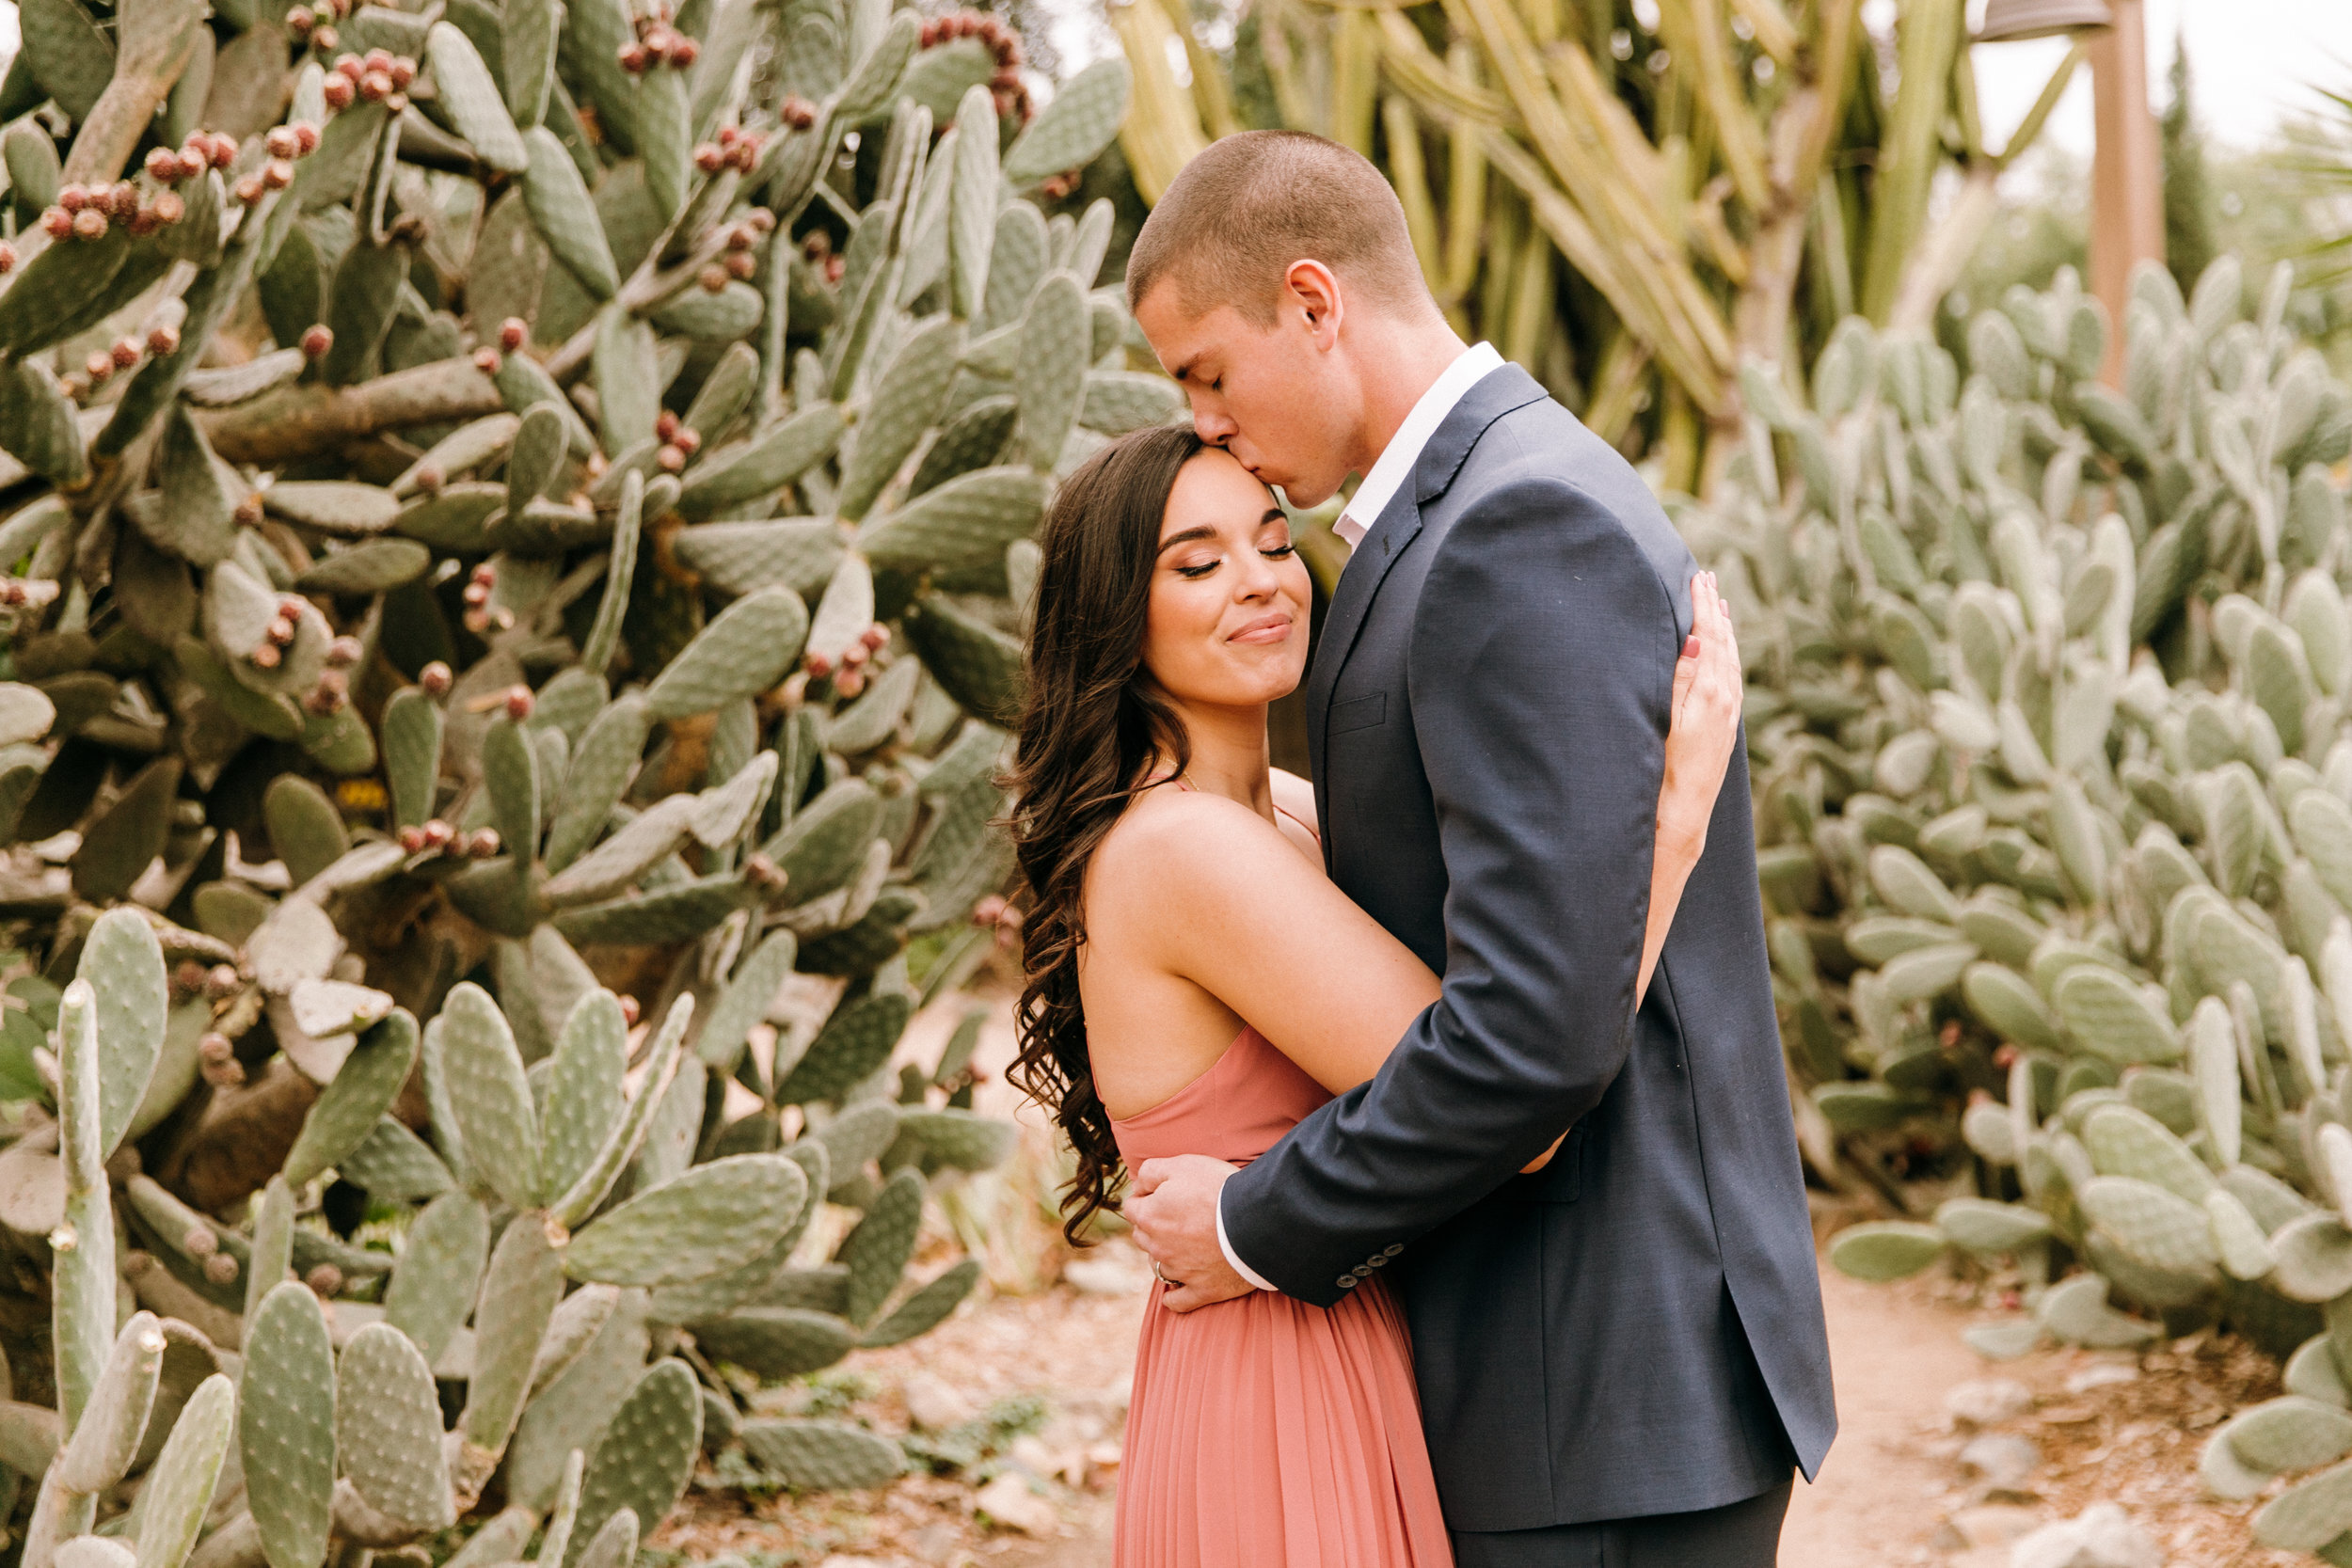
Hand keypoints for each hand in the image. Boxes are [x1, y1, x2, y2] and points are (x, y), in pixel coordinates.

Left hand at [1125, 1155, 1253, 1313]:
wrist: (1255, 1220)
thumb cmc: (1218, 1188)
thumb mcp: (1181, 1165)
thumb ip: (1150, 1172)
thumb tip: (1138, 1185)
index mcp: (1149, 1217)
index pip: (1131, 1207)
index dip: (1145, 1196)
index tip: (1162, 1192)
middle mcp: (1158, 1247)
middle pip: (1142, 1236)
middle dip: (1153, 1225)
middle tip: (1176, 1214)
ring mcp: (1179, 1271)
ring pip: (1158, 1265)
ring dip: (1165, 1255)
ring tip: (1183, 1245)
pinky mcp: (1202, 1290)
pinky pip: (1179, 1301)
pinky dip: (1175, 1297)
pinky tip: (1178, 1288)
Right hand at [1661, 570, 1742, 851]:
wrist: (1684, 811)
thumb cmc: (1667, 768)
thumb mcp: (1669, 719)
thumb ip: (1682, 678)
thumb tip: (1695, 639)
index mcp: (1710, 693)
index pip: (1707, 637)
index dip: (1702, 607)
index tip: (1697, 578)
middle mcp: (1726, 699)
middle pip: (1723, 643)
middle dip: (1715, 610)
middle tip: (1708, 579)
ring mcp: (1729, 713)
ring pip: (1731, 658)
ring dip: (1724, 629)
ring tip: (1719, 605)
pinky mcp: (1727, 725)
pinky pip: (1732, 675)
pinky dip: (1727, 652)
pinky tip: (1723, 650)